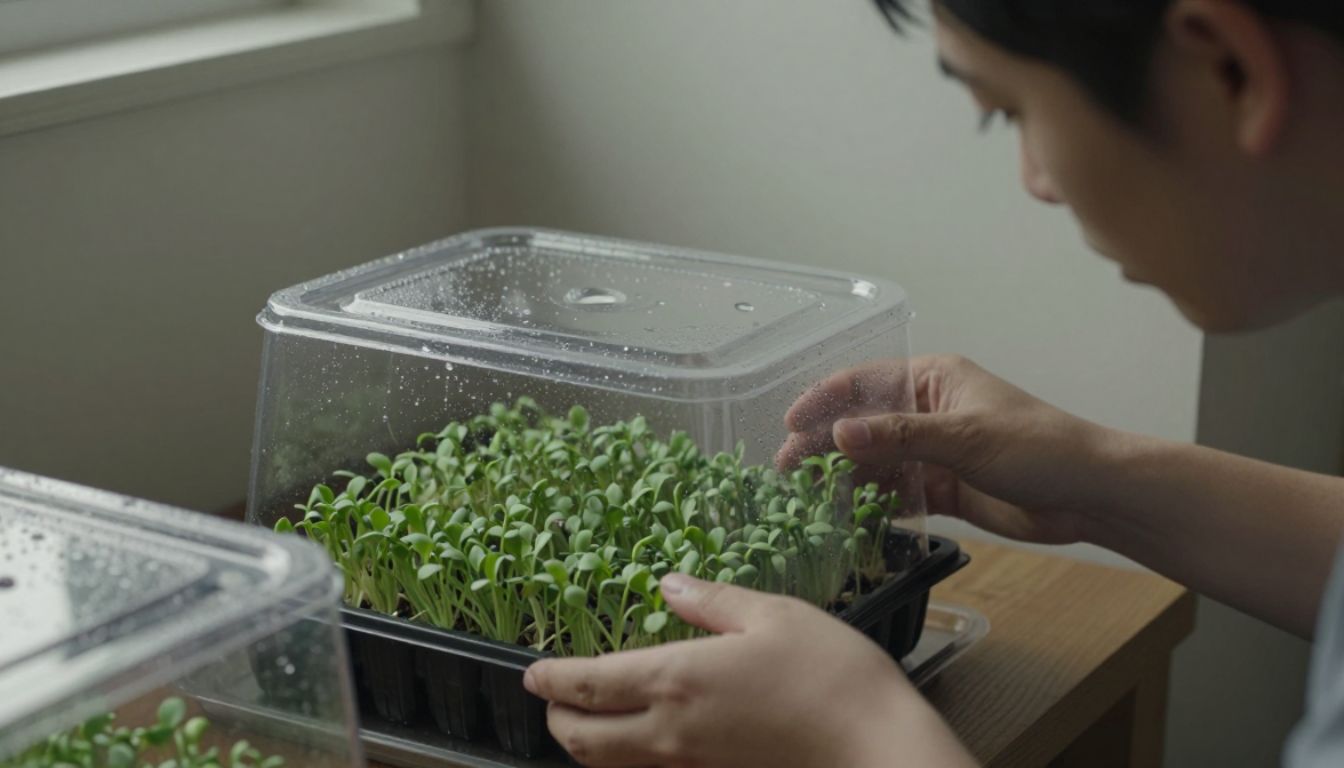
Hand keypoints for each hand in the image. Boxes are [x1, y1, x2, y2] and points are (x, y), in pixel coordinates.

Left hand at [524, 573, 975, 767]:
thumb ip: (712, 601)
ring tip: (589, 719)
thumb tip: (669, 585)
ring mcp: (692, 765)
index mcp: (677, 679)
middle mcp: (671, 731)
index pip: (588, 685)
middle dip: (556, 719)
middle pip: (583, 740)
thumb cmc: (831, 674)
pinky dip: (627, 762)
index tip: (533, 673)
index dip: (551, 680)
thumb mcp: (773, 615)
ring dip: (586, 745)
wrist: (876, 747)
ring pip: (610, 766)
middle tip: (553, 698)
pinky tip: (644, 739)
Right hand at [777, 355, 1111, 545]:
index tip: (789, 423)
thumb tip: (840, 433)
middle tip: (786, 469)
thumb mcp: (965, 437)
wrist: (1089, 495)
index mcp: (933, 380)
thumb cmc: (1038, 448)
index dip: (824, 401)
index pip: (865, 383)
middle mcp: (928, 412)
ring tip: (805, 497)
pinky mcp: (944, 489)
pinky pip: (896, 494)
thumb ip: (900, 438)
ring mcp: (934, 452)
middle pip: (863, 425)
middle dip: (824, 445)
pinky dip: (871, 504)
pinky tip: (844, 517)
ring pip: (876, 463)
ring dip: (843, 478)